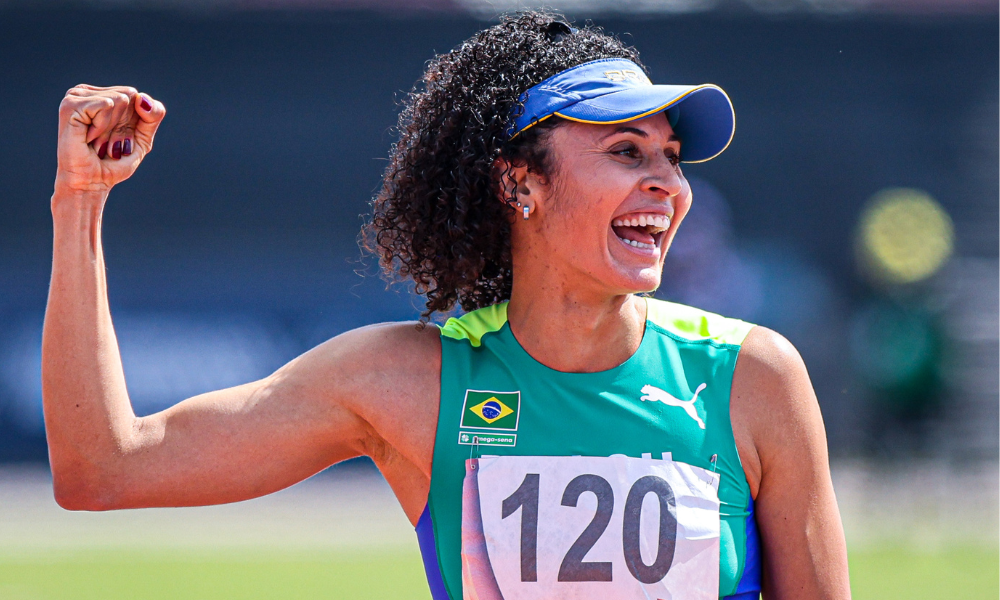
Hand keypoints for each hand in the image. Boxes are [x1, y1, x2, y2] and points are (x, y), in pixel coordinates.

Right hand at [54, 85, 165, 199]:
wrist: (93, 183)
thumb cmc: (114, 163)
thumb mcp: (143, 137)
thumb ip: (154, 115)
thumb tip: (140, 96)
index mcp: (101, 96)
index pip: (135, 95)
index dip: (134, 122)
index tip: (117, 139)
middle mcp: (87, 92)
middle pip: (128, 95)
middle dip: (123, 125)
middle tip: (106, 142)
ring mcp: (76, 96)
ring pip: (119, 99)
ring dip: (113, 128)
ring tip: (97, 141)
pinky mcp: (70, 106)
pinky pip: (106, 104)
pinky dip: (103, 126)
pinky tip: (89, 137)